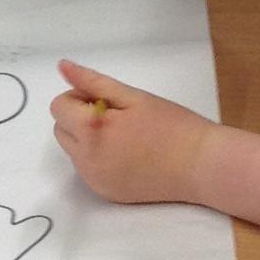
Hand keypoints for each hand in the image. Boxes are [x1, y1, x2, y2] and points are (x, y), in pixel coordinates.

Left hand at [49, 59, 213, 204]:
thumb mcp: (134, 97)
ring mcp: (95, 180)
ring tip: (125, 136)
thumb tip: (63, 67)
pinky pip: (89, 169)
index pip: (58, 107)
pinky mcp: (106, 193)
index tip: (108, 100)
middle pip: (61, 130)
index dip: (80, 97)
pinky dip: (99, 158)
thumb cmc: (173, 126)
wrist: (201, 166)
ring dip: (88, 139)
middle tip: (118, 116)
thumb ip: (93, 82)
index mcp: (91, 130)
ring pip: (74, 151)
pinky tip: (129, 154)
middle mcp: (86, 160)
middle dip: (80, 118)